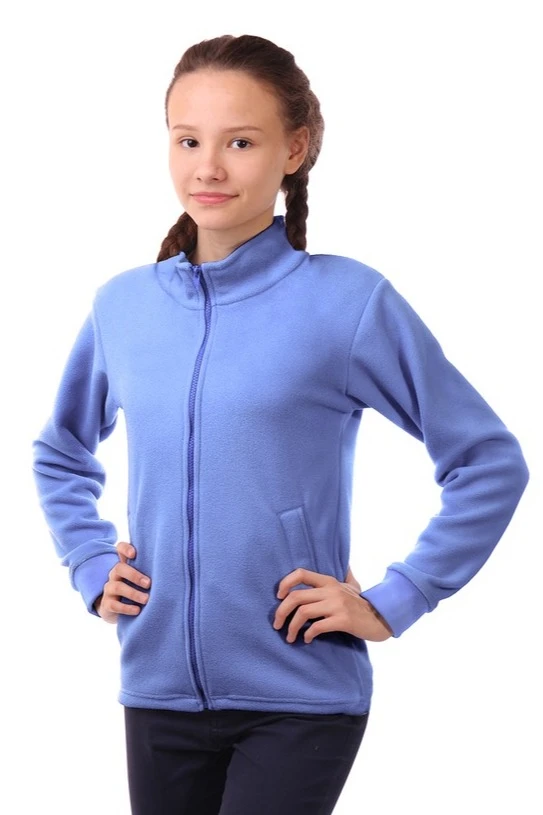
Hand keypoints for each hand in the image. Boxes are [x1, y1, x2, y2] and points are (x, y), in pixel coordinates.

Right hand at [94, 541, 150, 622]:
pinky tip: (137, 610)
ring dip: (133, 593)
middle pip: (119, 568)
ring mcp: (109, 589)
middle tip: (149, 584)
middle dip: (134, 575)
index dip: (125, 549)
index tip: (134, 554)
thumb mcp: (141, 579)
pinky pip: (114, 605)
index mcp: (124, 565)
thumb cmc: (136, 589)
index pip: (120, 549)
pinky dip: (126, 608)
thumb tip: (172, 567)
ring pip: (117, 587)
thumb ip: (150, 571)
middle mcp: (115, 574)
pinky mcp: (107, 604)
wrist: (117, 611)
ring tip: (146, 599)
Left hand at [273, 567, 392, 642]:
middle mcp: (331, 590)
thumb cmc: (362, 604)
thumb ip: (345, 575)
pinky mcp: (343, 620)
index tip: (279, 597)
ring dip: (292, 627)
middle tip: (277, 624)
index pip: (301, 573)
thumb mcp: (353, 585)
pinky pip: (317, 627)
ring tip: (290, 637)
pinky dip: (308, 634)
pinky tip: (307, 639)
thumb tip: (345, 564)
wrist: (381, 618)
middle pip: (296, 596)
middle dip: (281, 612)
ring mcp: (337, 605)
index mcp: (329, 581)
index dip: (285, 583)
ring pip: (303, 612)